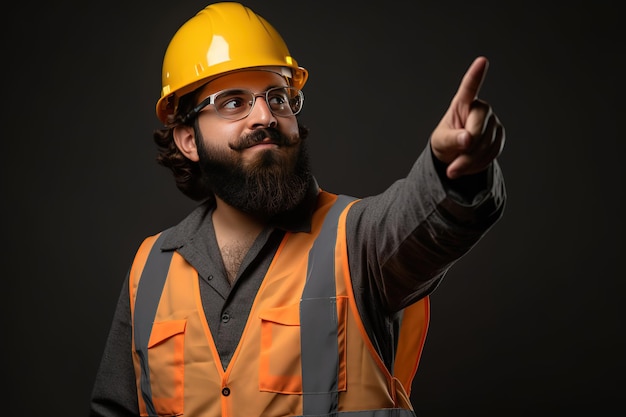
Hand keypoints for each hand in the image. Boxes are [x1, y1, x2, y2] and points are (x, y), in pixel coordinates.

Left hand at [430, 56, 504, 178]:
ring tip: (455, 169)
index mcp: (462, 104)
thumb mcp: (441, 141)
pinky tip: (468, 165)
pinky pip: (492, 154)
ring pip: (486, 145)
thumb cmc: (445, 142)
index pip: (469, 88)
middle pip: (478, 130)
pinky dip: (478, 165)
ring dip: (470, 162)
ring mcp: (493, 122)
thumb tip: (467, 139)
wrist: (455, 155)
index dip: (476, 75)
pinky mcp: (500, 136)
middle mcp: (481, 109)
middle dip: (465, 151)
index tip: (481, 61)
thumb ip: (451, 139)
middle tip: (451, 168)